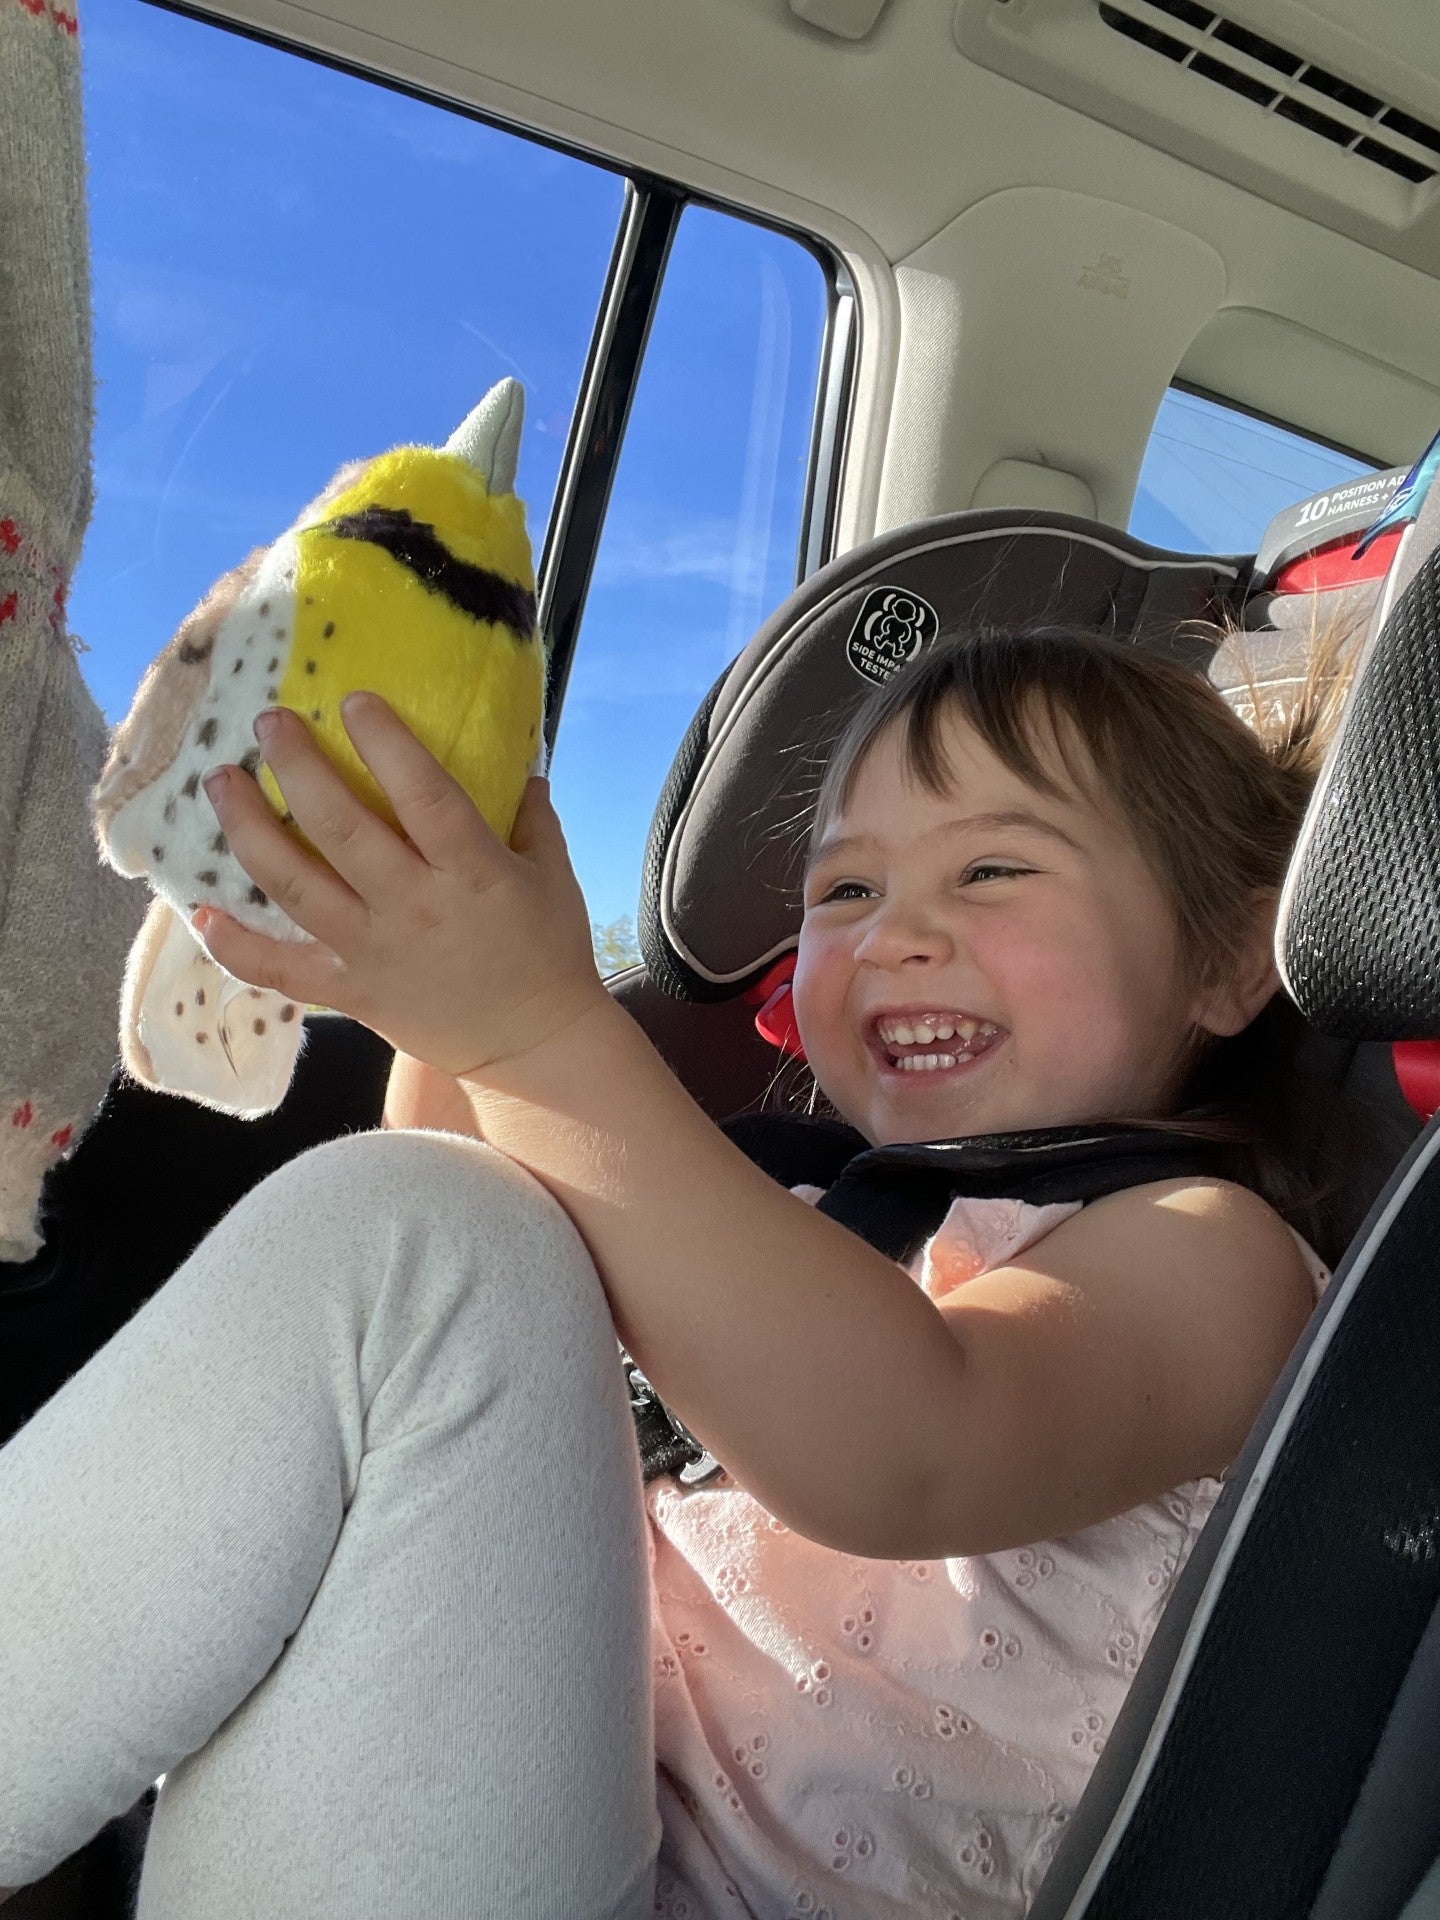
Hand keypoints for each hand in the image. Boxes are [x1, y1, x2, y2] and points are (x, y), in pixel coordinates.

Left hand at [193, 695, 606, 1078]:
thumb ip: (531, 816)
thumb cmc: (550, 953)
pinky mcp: (350, 992)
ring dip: (249, 831)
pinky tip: (201, 909)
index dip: (385, 745)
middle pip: (341, 830)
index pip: (423, 796)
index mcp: (472, 872)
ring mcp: (373, 952)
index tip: (352, 701)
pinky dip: (235, 944)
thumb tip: (517, 760)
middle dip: (297, 768)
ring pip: (296, 886)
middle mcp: (414, 906)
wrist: (536, 1046)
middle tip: (267, 723)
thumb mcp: (554, 876)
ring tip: (220, 783)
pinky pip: (281, 969)